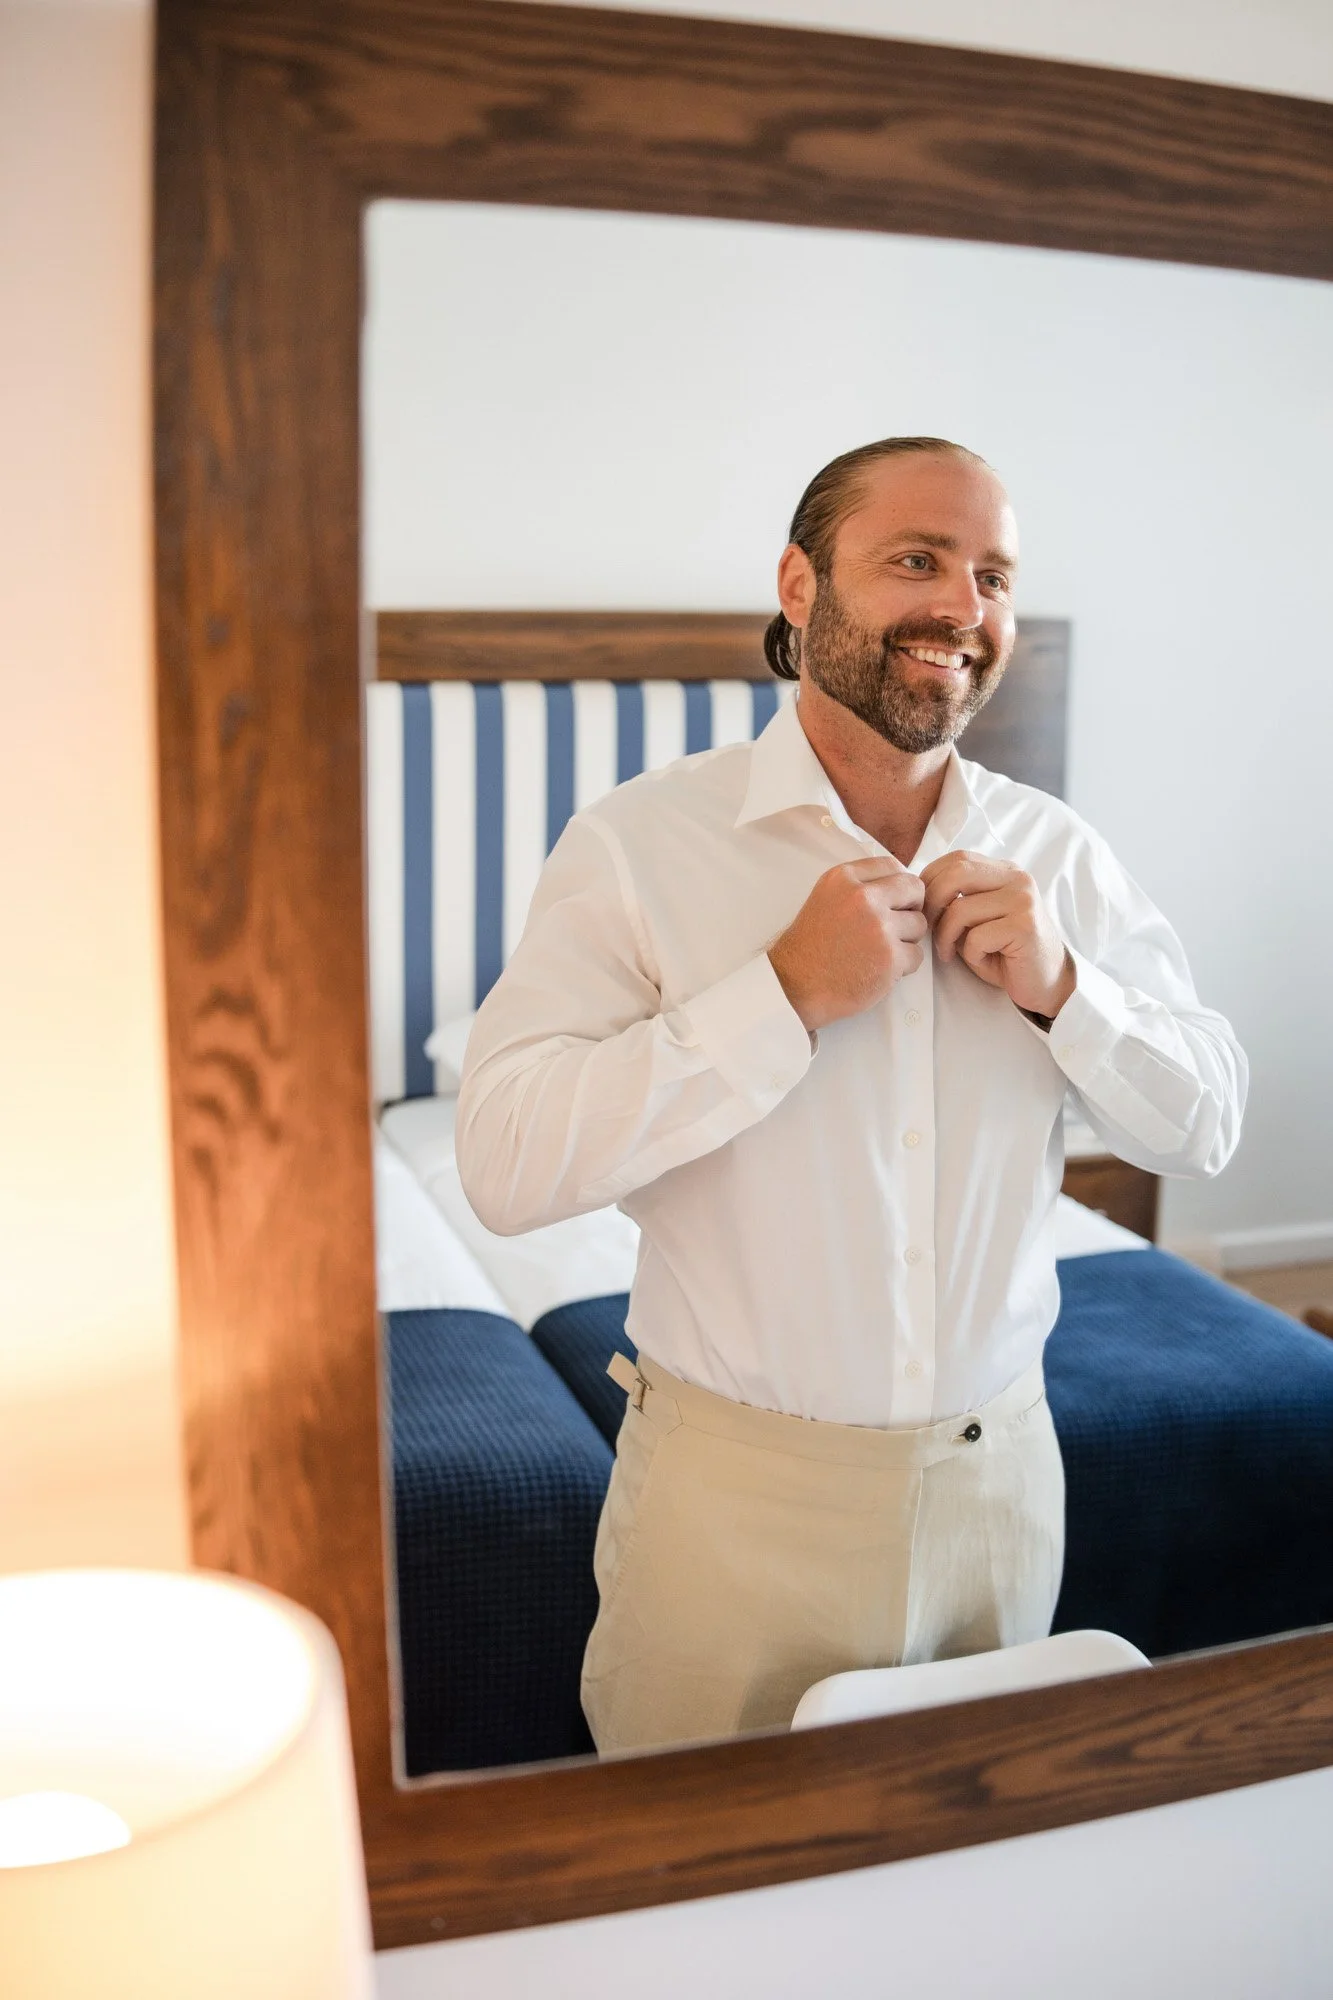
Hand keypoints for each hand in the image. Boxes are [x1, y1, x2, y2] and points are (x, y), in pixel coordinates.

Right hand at [768, 858, 928, 1031]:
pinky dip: (904, 965)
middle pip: (913, 889)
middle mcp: (863, 897)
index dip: (898, 885)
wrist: (796, 986)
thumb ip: (858, 887)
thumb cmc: (810, 947)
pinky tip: (880, 969)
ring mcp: (879, 927)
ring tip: (880, 951)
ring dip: (907, 939)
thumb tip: (899, 886)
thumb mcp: (825, 899)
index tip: (894, 900)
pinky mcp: (891, 957)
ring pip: (919, 924)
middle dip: (911, 907)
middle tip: (897, 924)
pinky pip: (917, 955)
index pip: (892, 865)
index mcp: (844, 878)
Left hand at [920, 852, 1075, 1019]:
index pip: (957, 859)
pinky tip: (981, 959)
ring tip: (950, 952)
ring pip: (961, 909)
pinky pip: (977, 937)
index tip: (922, 908)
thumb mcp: (978, 918)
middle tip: (927, 929)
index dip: (930, 881)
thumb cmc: (1006, 951)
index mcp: (1005, 871)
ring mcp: (1024, 900)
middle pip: (956, 874)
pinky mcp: (1025, 926)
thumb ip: (956, 900)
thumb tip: (918, 894)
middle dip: (931, 904)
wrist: (1048, 981)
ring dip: (946, 936)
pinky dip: (970, 953)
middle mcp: (1017, 879)